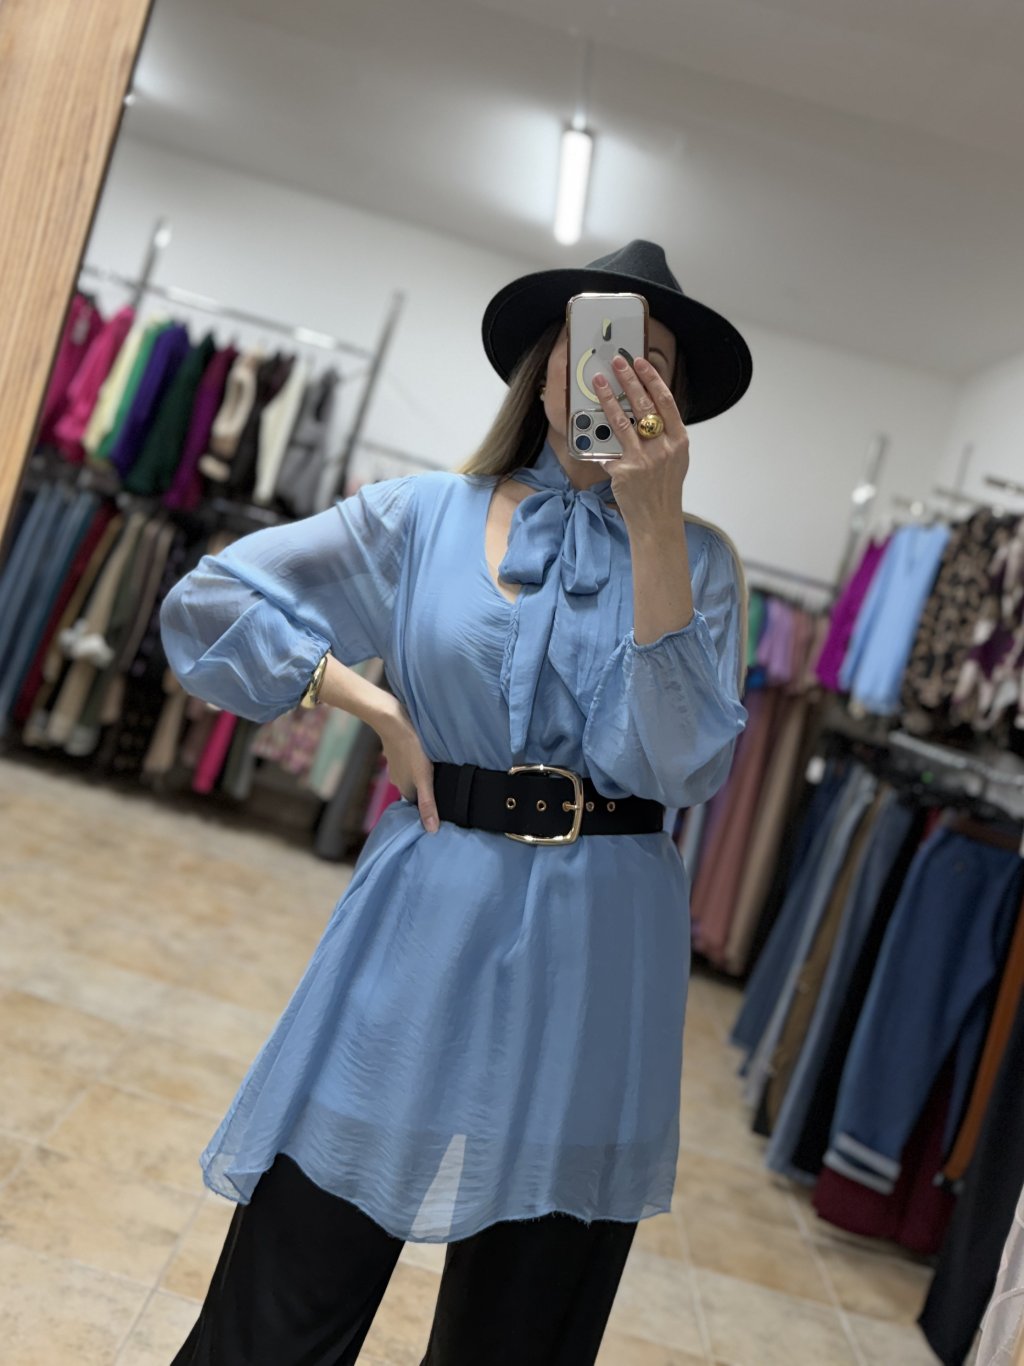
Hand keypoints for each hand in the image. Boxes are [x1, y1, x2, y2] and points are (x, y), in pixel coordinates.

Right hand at [378, 704, 439, 832]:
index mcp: (404, 788)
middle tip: (447, 785)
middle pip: (415, 789)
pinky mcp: (397, 750)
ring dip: (423, 774)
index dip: (430, 805)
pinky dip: (417, 761)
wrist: (392, 719)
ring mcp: (396, 764)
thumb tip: (431, 831)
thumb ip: (428, 802)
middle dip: (428, 789)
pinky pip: (409, 761)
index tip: (446, 803)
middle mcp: (398, 779)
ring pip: (412, 774)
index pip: (418, 804)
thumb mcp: (424, 777)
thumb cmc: (411, 749)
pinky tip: (427, 755)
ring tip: (440, 770)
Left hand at [592, 354, 689, 534]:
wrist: (658, 521)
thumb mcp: (675, 460)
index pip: (665, 401)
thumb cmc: (665, 490)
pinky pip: (609, 450)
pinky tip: (591, 429)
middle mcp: (664, 447)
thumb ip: (665, 436)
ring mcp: (644, 459)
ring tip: (598, 382)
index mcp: (679, 440)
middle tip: (617, 363)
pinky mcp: (625, 471)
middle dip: (629, 379)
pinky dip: (600, 442)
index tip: (640, 363)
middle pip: (644, 405)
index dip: (652, 379)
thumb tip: (646, 412)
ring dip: (608, 398)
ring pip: (622, 421)